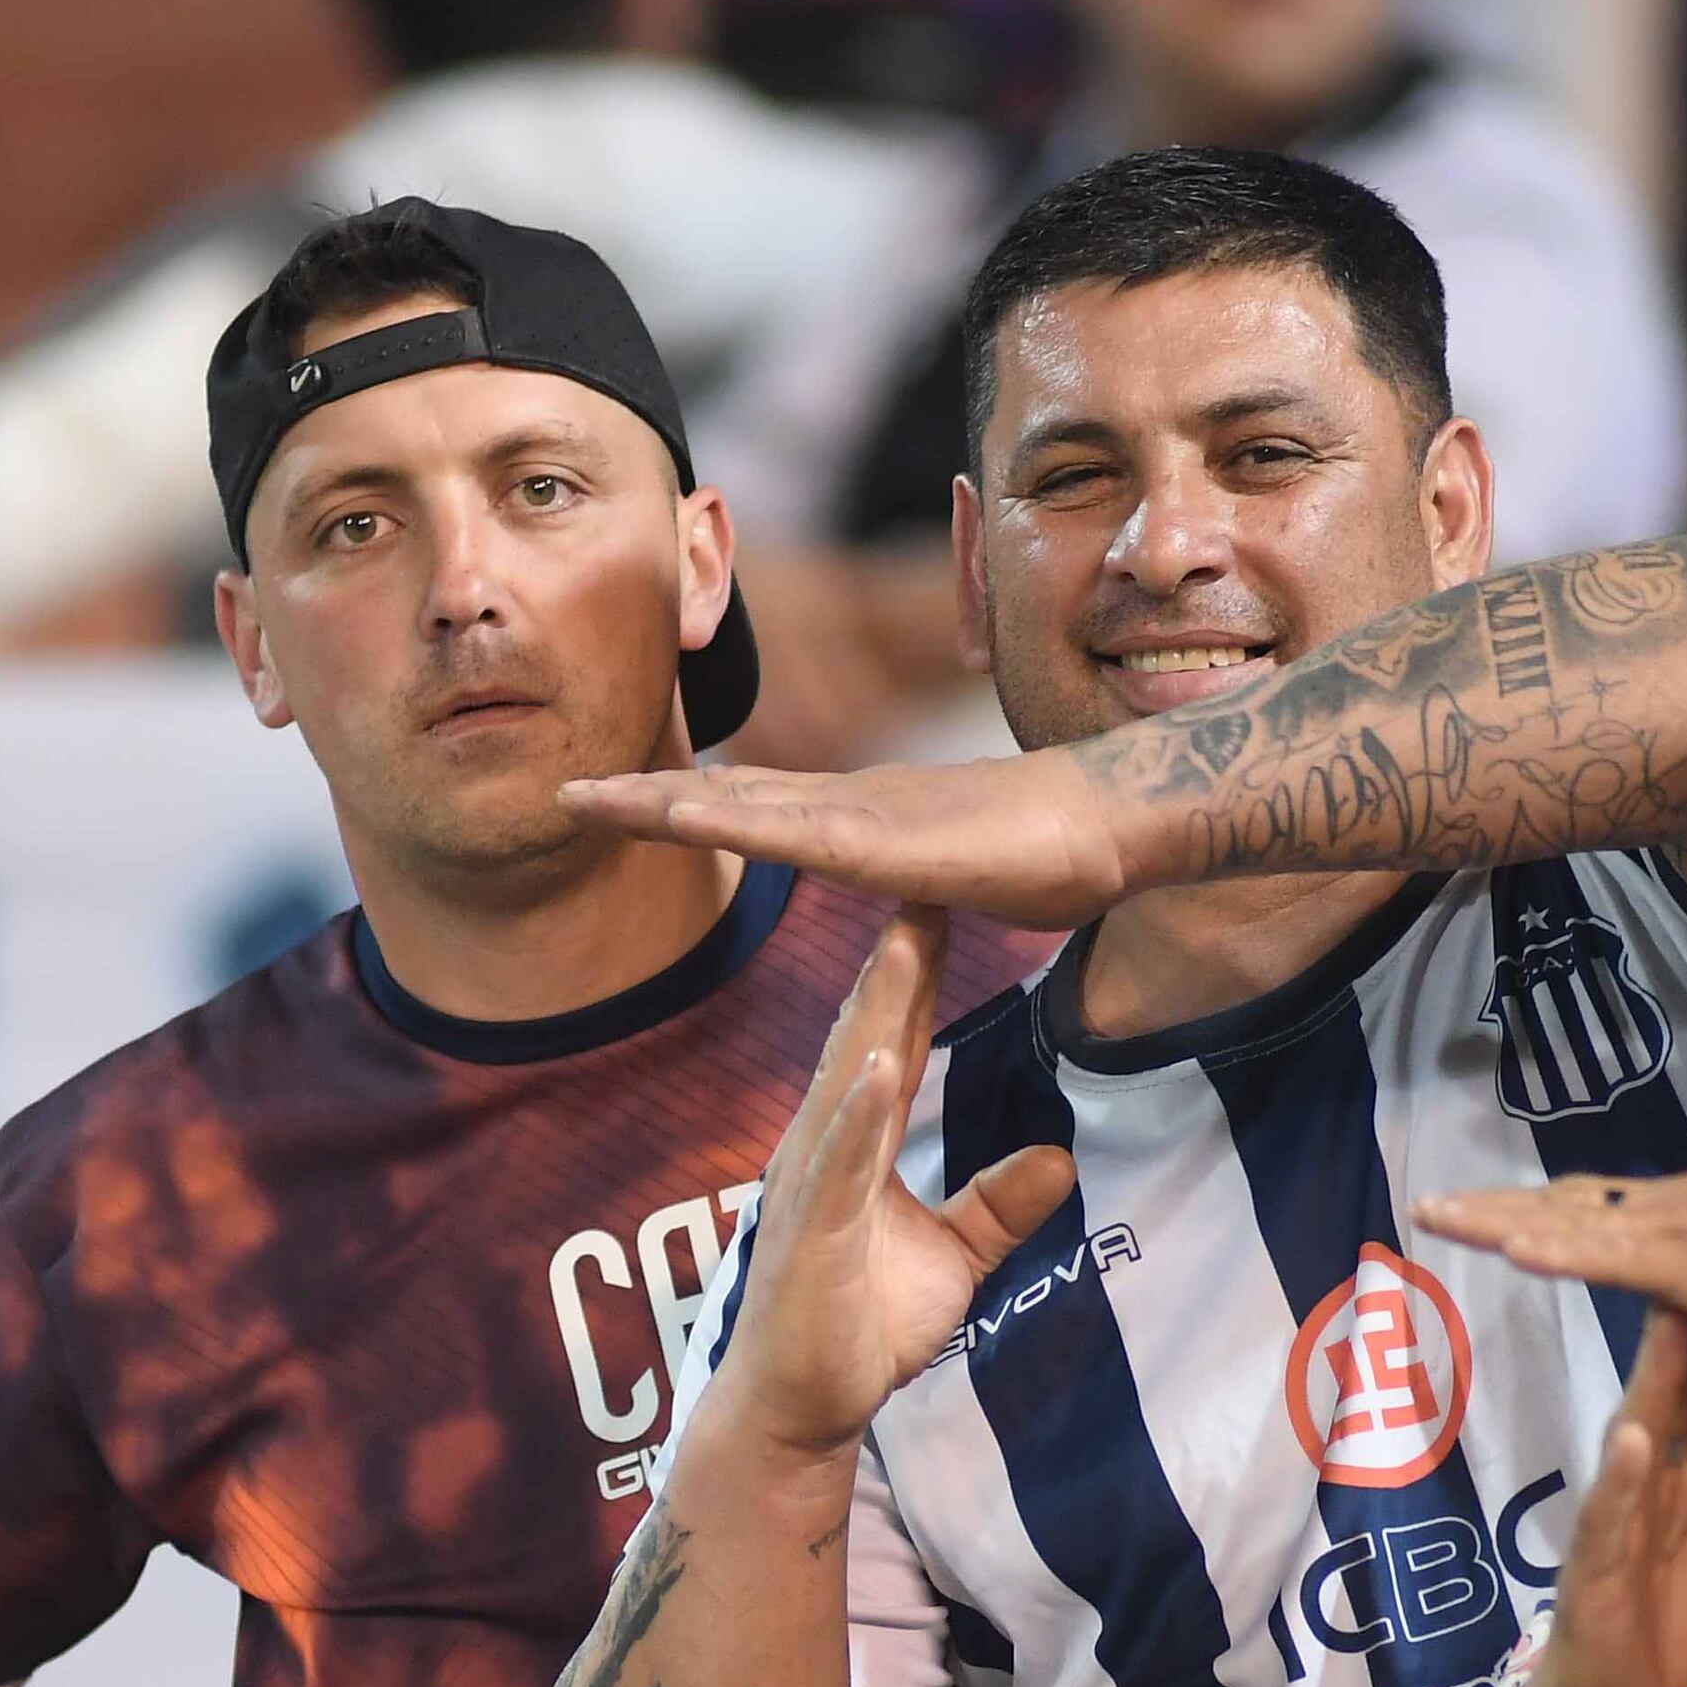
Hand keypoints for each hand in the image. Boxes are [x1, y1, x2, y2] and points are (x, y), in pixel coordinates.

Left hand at [564, 744, 1138, 925]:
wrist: (1118, 821)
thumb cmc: (1059, 849)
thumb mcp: (964, 872)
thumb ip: (927, 882)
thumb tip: (922, 893)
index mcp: (863, 817)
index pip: (757, 806)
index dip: (688, 803)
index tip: (624, 805)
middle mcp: (850, 804)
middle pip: (728, 795)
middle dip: (645, 797)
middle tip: (569, 792)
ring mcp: (865, 817)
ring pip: (742, 806)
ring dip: (662, 804)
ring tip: (588, 799)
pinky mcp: (886, 841)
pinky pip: (793, 832)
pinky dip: (731, 820)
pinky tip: (681, 816)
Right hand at [714, 911, 1077, 1461]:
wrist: (802, 1411)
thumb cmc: (857, 1331)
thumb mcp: (955, 1260)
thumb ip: (997, 1207)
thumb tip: (1059, 1160)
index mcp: (853, 1146)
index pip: (891, 1044)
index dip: (916, 978)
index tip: (937, 905)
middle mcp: (823, 1148)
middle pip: (864, 1038)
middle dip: (894, 962)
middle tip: (920, 878)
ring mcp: (812, 1186)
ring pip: (846, 1082)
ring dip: (874, 1013)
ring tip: (902, 942)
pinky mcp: (812, 1234)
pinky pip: (838, 1165)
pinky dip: (856, 1114)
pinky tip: (876, 1066)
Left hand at [1420, 1174, 1686, 1347]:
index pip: (1596, 1203)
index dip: (1535, 1207)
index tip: (1479, 1211)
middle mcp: (1680, 1206)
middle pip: (1569, 1204)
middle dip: (1497, 1208)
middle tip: (1429, 1207)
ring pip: (1578, 1222)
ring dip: (1506, 1221)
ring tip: (1441, 1217)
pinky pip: (1621, 1259)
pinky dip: (1565, 1252)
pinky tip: (1518, 1252)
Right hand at [1518, 1308, 1686, 1686]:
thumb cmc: (1667, 1628)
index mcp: (1678, 1479)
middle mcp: (1641, 1485)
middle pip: (1663, 1396)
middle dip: (1677, 1332)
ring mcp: (1611, 1522)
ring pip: (1631, 1443)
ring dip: (1648, 1388)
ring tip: (1667, 1327)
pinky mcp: (1591, 1567)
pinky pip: (1607, 1518)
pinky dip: (1619, 1481)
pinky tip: (1633, 1443)